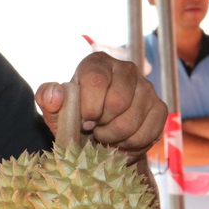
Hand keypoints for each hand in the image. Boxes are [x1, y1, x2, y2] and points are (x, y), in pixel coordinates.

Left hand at [36, 52, 166, 162]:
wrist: (97, 136)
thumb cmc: (74, 118)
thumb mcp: (55, 111)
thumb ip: (47, 99)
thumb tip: (56, 93)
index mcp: (97, 63)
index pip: (96, 81)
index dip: (89, 108)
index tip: (84, 123)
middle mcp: (126, 69)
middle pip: (117, 102)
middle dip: (102, 125)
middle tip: (95, 132)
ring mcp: (147, 87)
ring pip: (132, 121)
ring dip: (114, 138)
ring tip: (105, 138)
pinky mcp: (160, 107)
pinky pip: (148, 132)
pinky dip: (132, 145)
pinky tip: (121, 143)